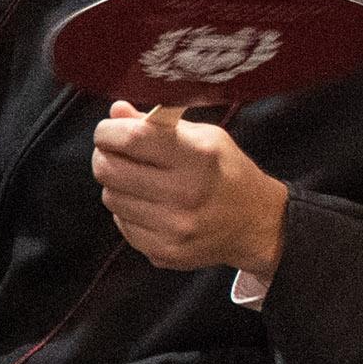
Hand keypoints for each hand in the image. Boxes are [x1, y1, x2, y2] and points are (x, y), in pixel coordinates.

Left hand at [85, 104, 288, 277]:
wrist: (257, 224)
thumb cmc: (227, 172)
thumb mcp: (205, 137)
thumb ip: (157, 124)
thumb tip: (116, 112)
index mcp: (197, 156)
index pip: (129, 138)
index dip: (108, 131)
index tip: (109, 130)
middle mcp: (185, 194)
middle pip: (107, 169)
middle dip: (105, 156)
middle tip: (117, 153)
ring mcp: (174, 227)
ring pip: (110, 197)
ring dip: (117, 185)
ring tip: (141, 180)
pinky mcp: (164, 252)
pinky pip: (121, 224)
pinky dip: (128, 211)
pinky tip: (150, 205)